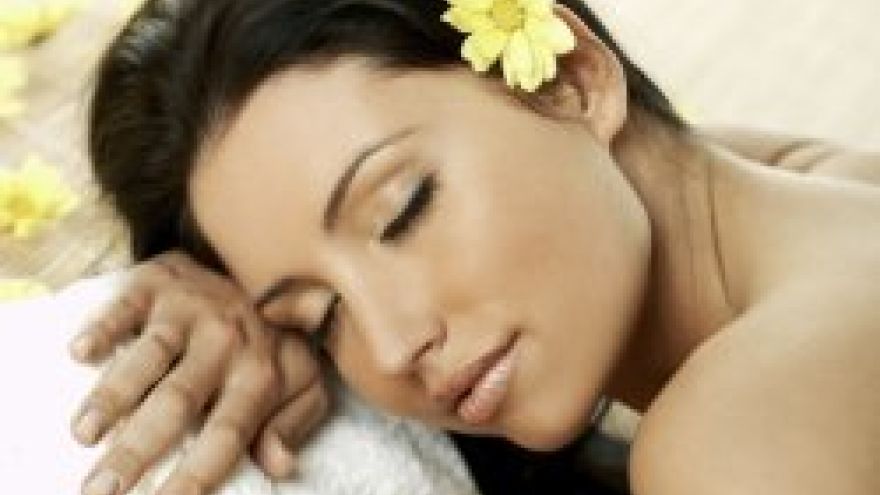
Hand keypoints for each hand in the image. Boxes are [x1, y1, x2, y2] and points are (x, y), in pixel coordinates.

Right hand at [69, 252, 329, 494]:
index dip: (196, 473)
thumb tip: (280, 466)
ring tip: (83, 434)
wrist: (256, 267)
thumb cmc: (272, 341)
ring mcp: (189, 310)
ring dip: (112, 394)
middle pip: (176, 402)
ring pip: (148, 356)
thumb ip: (292, 424)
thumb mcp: (301, 383)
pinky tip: (80, 352)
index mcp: (261, 373)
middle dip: (136, 450)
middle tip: (99, 491)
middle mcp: (225, 341)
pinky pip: (126, 306)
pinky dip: (103, 327)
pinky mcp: (157, 284)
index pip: (226, 434)